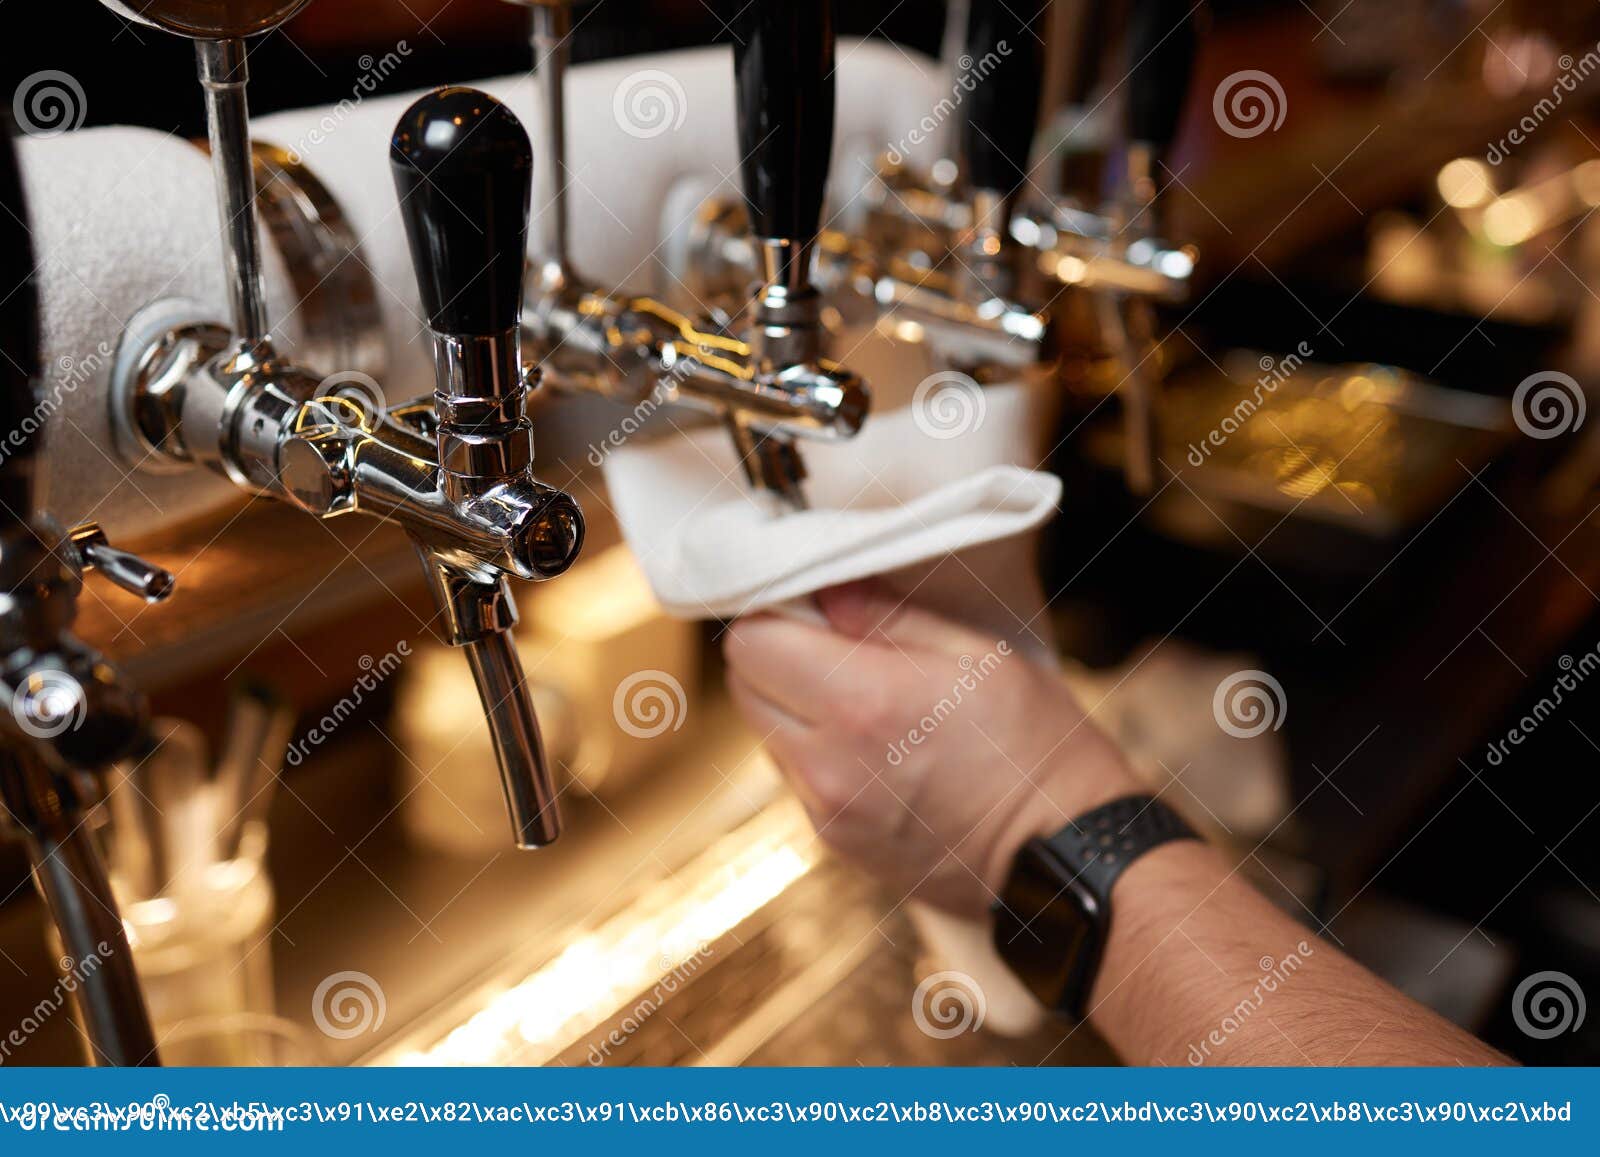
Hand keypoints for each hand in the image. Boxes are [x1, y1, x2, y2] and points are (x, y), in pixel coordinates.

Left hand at [723, 580, 1140, 919]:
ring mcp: (827, 811)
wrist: (1062, 857)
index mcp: (863, 703)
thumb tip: (826, 591)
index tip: (813, 606)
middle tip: (834, 645)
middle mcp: (828, 763)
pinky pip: (796, 777)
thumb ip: (891, 619)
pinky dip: (815, 752)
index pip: (751, 643)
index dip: (777, 614)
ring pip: (765, 732)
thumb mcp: (980, 657)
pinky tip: (875, 747)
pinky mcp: (835, 842)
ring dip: (792, 705)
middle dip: (776, 655)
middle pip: (744, 686)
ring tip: (861, 699)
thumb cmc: (1037, 747)